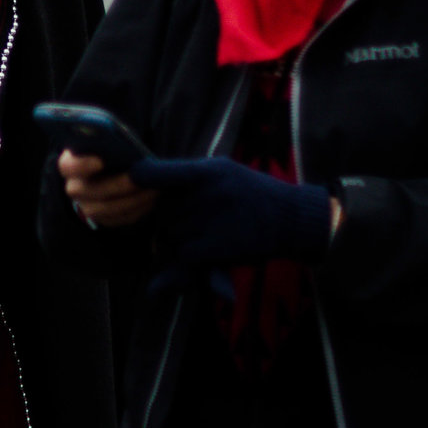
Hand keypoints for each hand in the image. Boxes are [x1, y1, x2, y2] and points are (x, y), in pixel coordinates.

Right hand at [60, 150, 158, 228]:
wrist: (113, 171)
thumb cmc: (110, 151)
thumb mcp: (107, 142)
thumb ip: (110, 141)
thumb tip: (124, 146)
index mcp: (70, 164)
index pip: (68, 167)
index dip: (82, 165)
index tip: (100, 161)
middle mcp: (75, 188)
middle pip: (90, 191)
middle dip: (117, 184)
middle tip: (139, 177)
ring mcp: (88, 207)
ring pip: (108, 209)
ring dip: (133, 198)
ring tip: (152, 187)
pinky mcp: (107, 219)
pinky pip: (122, 217)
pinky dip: (139, 207)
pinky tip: (152, 196)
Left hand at [131, 156, 335, 289]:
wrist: (292, 219)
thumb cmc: (252, 194)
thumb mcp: (222, 171)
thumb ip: (182, 175)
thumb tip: (137, 175)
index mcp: (206, 170)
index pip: (153, 173)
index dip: (138, 180)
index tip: (135, 184)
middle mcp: (206, 192)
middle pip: (160, 210)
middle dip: (170, 218)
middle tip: (197, 217)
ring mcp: (210, 220)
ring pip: (170, 234)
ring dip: (181, 238)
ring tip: (211, 231)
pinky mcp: (214, 247)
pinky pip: (184, 254)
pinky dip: (192, 257)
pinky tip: (213, 249)